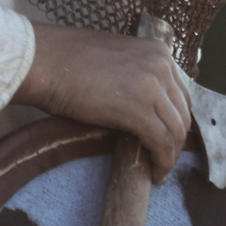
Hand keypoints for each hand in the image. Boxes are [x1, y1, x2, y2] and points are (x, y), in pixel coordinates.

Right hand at [15, 23, 190, 176]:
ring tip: (159, 170)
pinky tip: (155, 173)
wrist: (43, 61)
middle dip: (177, 140)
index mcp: (159, 52)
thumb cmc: (67, 62)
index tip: (168, 138)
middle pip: (182, 113)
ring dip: (171, 155)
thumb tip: (146, 108)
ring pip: (175, 131)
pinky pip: (161, 142)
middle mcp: (162, 65)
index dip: (176, 121)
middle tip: (165, 159)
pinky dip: (162, 162)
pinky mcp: (138, 109)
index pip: (180, 94)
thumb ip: (138, 77)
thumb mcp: (116, 61)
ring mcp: (152, 85)